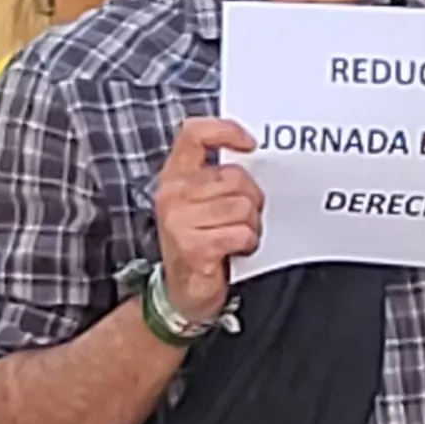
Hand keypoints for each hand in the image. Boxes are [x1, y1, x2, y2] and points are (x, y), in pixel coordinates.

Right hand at [151, 118, 263, 322]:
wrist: (182, 293)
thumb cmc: (199, 242)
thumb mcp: (200, 202)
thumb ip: (218, 175)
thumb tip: (253, 154)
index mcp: (174, 175)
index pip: (195, 133)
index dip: (226, 130)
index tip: (250, 144)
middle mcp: (172, 194)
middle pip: (235, 176)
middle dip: (251, 199)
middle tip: (241, 218)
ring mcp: (179, 220)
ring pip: (243, 206)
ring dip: (250, 225)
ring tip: (234, 237)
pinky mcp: (193, 246)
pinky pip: (241, 233)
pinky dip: (246, 243)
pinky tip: (234, 251)